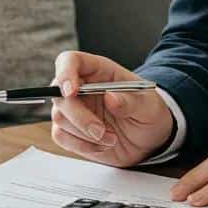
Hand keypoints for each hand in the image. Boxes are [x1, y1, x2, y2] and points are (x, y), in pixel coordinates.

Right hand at [49, 51, 175, 166]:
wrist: (149, 139)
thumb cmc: (148, 113)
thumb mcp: (148, 106)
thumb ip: (130, 102)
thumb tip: (110, 98)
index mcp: (99, 70)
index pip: (70, 61)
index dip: (65, 73)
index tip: (71, 92)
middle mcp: (80, 87)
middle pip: (59, 93)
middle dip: (78, 116)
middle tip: (100, 131)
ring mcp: (74, 109)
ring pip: (59, 117)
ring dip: (85, 134)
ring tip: (111, 138)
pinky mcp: (71, 131)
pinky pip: (61, 137)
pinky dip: (82, 146)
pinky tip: (102, 146)